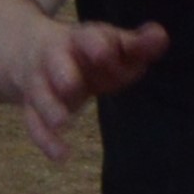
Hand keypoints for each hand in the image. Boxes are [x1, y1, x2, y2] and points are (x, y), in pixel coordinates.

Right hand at [12, 17, 166, 163]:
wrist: (34, 52)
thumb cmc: (88, 52)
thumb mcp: (113, 45)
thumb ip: (138, 45)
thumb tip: (161, 36)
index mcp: (81, 40)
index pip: (88, 38)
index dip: (96, 45)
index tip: (104, 52)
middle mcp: (55, 59)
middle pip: (56, 64)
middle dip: (63, 74)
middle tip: (71, 86)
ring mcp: (41, 83)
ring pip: (40, 94)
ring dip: (50, 108)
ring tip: (61, 122)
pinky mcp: (32, 107)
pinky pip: (34, 123)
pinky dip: (46, 140)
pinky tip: (61, 156)